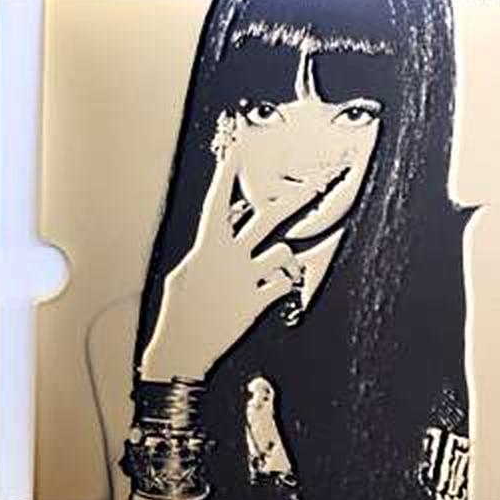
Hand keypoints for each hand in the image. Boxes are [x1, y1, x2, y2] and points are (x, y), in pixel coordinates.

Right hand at [138, 147, 320, 381]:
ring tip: (272, 270)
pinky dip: (283, 286)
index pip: (219, 202)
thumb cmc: (180, 312)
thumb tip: (220, 232)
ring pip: (282, 252)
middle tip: (318, 184)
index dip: (228, 175)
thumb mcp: (185, 274)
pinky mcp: (258, 302)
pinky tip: (275, 293)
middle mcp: (230, 258)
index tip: (238, 151)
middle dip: (296, 200)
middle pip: (269, 219)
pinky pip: (284, 284)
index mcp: (208, 248)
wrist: (182, 348)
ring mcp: (246, 279)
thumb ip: (208, 250)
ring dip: (283, 258)